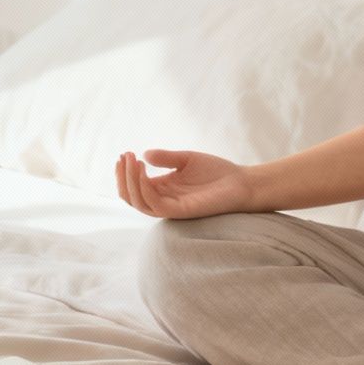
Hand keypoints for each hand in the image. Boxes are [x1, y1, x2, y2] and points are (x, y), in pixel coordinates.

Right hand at [116, 149, 254, 219]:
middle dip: (122, 177)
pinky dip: (144, 188)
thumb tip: (144, 154)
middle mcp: (164, 200)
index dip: (124, 173)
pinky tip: (143, 170)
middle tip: (123, 156)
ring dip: (130, 181)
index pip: (134, 187)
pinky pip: (155, 204)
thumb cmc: (217, 172)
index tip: (123, 154)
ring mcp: (171, 207)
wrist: (241, 182)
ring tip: (132, 161)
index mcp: (163, 190)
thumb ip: (166, 158)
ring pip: (139, 202)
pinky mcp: (181, 211)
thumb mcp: (186, 159)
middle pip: (131, 197)